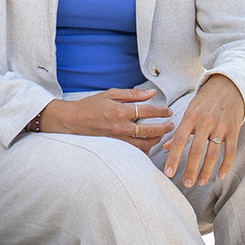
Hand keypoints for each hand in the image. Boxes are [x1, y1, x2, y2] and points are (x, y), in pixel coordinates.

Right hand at [35, 87, 173, 149]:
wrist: (73, 120)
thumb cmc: (91, 105)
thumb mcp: (111, 94)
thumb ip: (133, 94)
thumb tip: (152, 93)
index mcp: (120, 110)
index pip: (148, 111)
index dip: (161, 111)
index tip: (169, 111)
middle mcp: (120, 127)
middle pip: (150, 131)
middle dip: (164, 128)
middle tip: (171, 125)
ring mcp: (118, 139)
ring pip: (144, 145)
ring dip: (156, 140)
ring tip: (161, 134)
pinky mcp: (115, 147)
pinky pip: (135, 152)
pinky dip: (144, 149)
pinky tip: (148, 144)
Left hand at [159, 73, 244, 189]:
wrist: (230, 84)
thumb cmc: (206, 99)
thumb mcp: (190, 110)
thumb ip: (180, 129)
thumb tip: (166, 147)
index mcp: (190, 116)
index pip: (179, 141)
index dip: (173, 158)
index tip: (169, 173)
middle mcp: (205, 121)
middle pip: (196, 151)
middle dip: (190, 170)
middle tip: (186, 183)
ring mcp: (221, 126)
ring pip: (212, 154)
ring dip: (206, 171)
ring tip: (200, 182)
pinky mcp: (234, 129)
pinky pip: (230, 151)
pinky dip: (226, 165)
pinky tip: (221, 176)